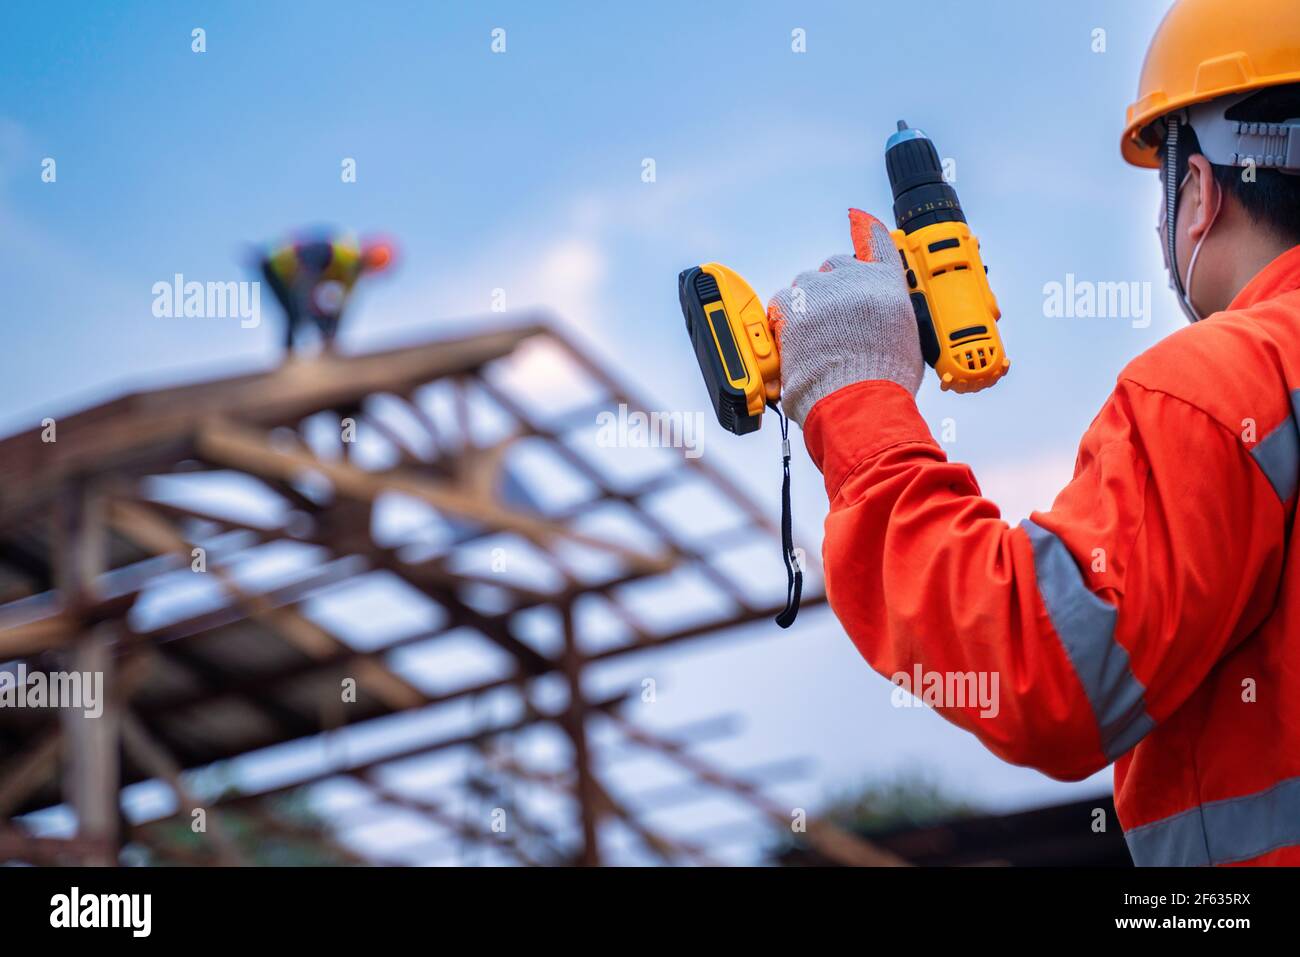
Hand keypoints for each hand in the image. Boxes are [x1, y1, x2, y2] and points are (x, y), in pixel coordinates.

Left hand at [767, 208, 922, 425]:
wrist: (856, 398)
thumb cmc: (883, 378)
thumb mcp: (905, 339)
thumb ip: (889, 315)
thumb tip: (879, 318)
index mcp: (886, 284)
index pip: (878, 242)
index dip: (867, 231)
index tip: (859, 221)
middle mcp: (853, 279)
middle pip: (834, 267)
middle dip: (831, 289)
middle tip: (832, 322)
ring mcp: (820, 291)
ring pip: (805, 286)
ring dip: (807, 305)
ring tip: (815, 340)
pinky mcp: (792, 307)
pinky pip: (782, 303)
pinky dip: (785, 320)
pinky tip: (797, 342)